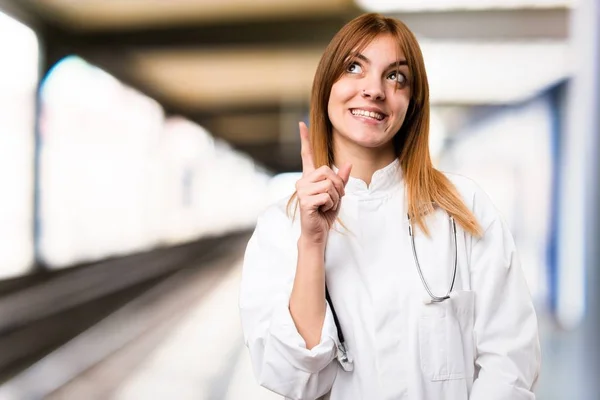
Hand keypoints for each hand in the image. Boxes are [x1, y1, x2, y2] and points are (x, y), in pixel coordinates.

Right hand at [295, 122, 351, 244]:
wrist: (318, 232)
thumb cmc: (325, 213)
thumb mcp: (337, 194)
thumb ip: (341, 180)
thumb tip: (348, 164)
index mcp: (309, 178)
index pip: (306, 155)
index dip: (305, 139)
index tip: (301, 124)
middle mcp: (302, 181)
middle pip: (327, 170)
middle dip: (338, 185)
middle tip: (334, 198)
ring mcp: (302, 190)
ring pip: (329, 184)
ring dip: (335, 197)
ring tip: (327, 206)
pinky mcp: (305, 201)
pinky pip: (327, 196)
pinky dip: (331, 204)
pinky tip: (323, 210)